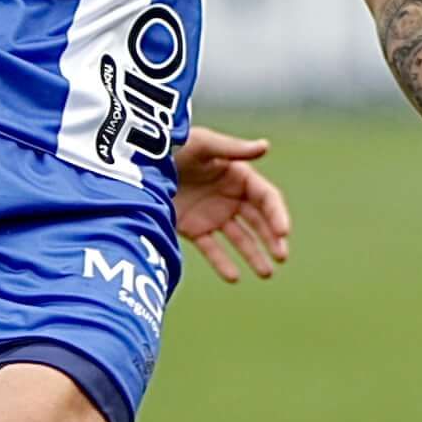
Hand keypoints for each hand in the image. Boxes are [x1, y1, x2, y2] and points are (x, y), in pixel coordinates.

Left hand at [171, 125, 290, 284]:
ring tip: (266, 274)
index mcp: (238, 175)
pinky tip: (233, 277)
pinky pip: (211, 248)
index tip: (283, 232)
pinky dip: (222, 262)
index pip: (266, 198)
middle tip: (281, 257)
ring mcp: (212, 214)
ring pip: (240, 238)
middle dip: (272, 239)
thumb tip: (265, 146)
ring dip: (254, 255)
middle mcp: (229, 197)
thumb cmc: (175, 147)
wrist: (138, 162)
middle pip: (258, 221)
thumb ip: (232, 149)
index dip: (277, 214)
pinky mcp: (193, 228)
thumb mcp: (203, 144)